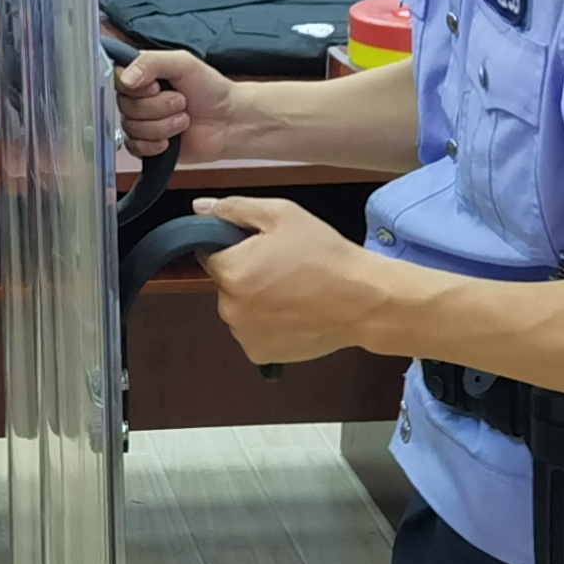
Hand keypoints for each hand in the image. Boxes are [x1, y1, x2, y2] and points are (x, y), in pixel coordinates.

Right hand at [113, 46, 240, 161]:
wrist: (230, 121)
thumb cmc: (211, 89)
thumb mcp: (183, 63)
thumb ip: (152, 62)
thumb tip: (126, 77)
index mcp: (143, 75)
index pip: (118, 79)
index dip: (137, 88)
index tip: (157, 86)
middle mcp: (139, 98)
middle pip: (125, 106)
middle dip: (158, 107)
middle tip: (181, 102)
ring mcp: (142, 122)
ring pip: (132, 128)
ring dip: (163, 126)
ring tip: (183, 119)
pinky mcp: (147, 146)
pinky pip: (135, 147)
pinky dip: (155, 145)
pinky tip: (171, 141)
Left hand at [184, 194, 383, 363]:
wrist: (363, 301)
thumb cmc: (326, 256)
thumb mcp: (282, 215)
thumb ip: (234, 208)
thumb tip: (200, 208)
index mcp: (231, 271)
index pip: (210, 254)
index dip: (235, 246)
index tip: (264, 248)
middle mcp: (230, 308)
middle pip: (225, 283)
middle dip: (246, 273)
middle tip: (284, 267)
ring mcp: (244, 335)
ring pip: (239, 308)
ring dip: (256, 300)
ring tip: (293, 291)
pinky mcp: (260, 354)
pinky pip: (253, 332)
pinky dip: (267, 324)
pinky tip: (294, 312)